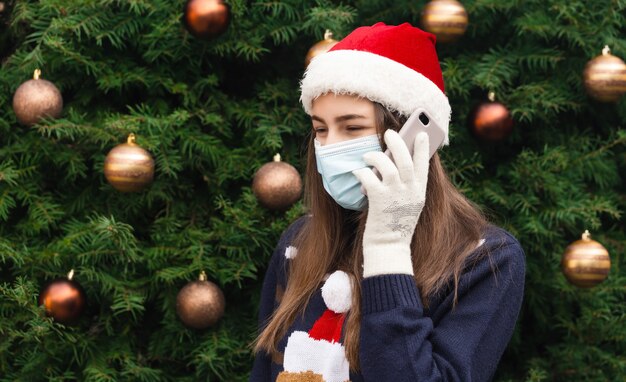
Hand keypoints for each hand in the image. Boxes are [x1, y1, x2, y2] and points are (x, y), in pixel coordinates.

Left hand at [352, 129, 429, 277]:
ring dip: (376, 156)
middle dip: (398, 143)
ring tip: (367, 155)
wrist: (389, 248)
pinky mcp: (379, 201)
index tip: (420, 134)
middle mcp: (410, 192)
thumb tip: (394, 164)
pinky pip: (369, 178)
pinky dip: (362, 172)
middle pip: (406, 160)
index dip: (422, 147)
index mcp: (419, 193)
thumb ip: (406, 187)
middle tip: (389, 133)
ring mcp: (395, 196)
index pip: (424, 165)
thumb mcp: (408, 205)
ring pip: (388, 166)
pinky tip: (357, 172)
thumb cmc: (395, 226)